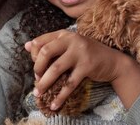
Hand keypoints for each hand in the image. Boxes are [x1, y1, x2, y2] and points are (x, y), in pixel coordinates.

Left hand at [25, 29, 139, 110]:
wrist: (113, 61)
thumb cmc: (87, 53)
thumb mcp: (70, 45)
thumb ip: (50, 45)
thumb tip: (27, 45)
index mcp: (64, 34)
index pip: (40, 42)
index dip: (34, 56)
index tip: (36, 67)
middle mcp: (72, 40)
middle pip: (46, 52)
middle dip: (37, 68)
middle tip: (36, 79)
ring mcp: (80, 52)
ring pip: (56, 68)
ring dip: (45, 83)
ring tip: (38, 93)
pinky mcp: (87, 66)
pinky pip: (69, 83)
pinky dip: (60, 96)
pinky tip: (54, 104)